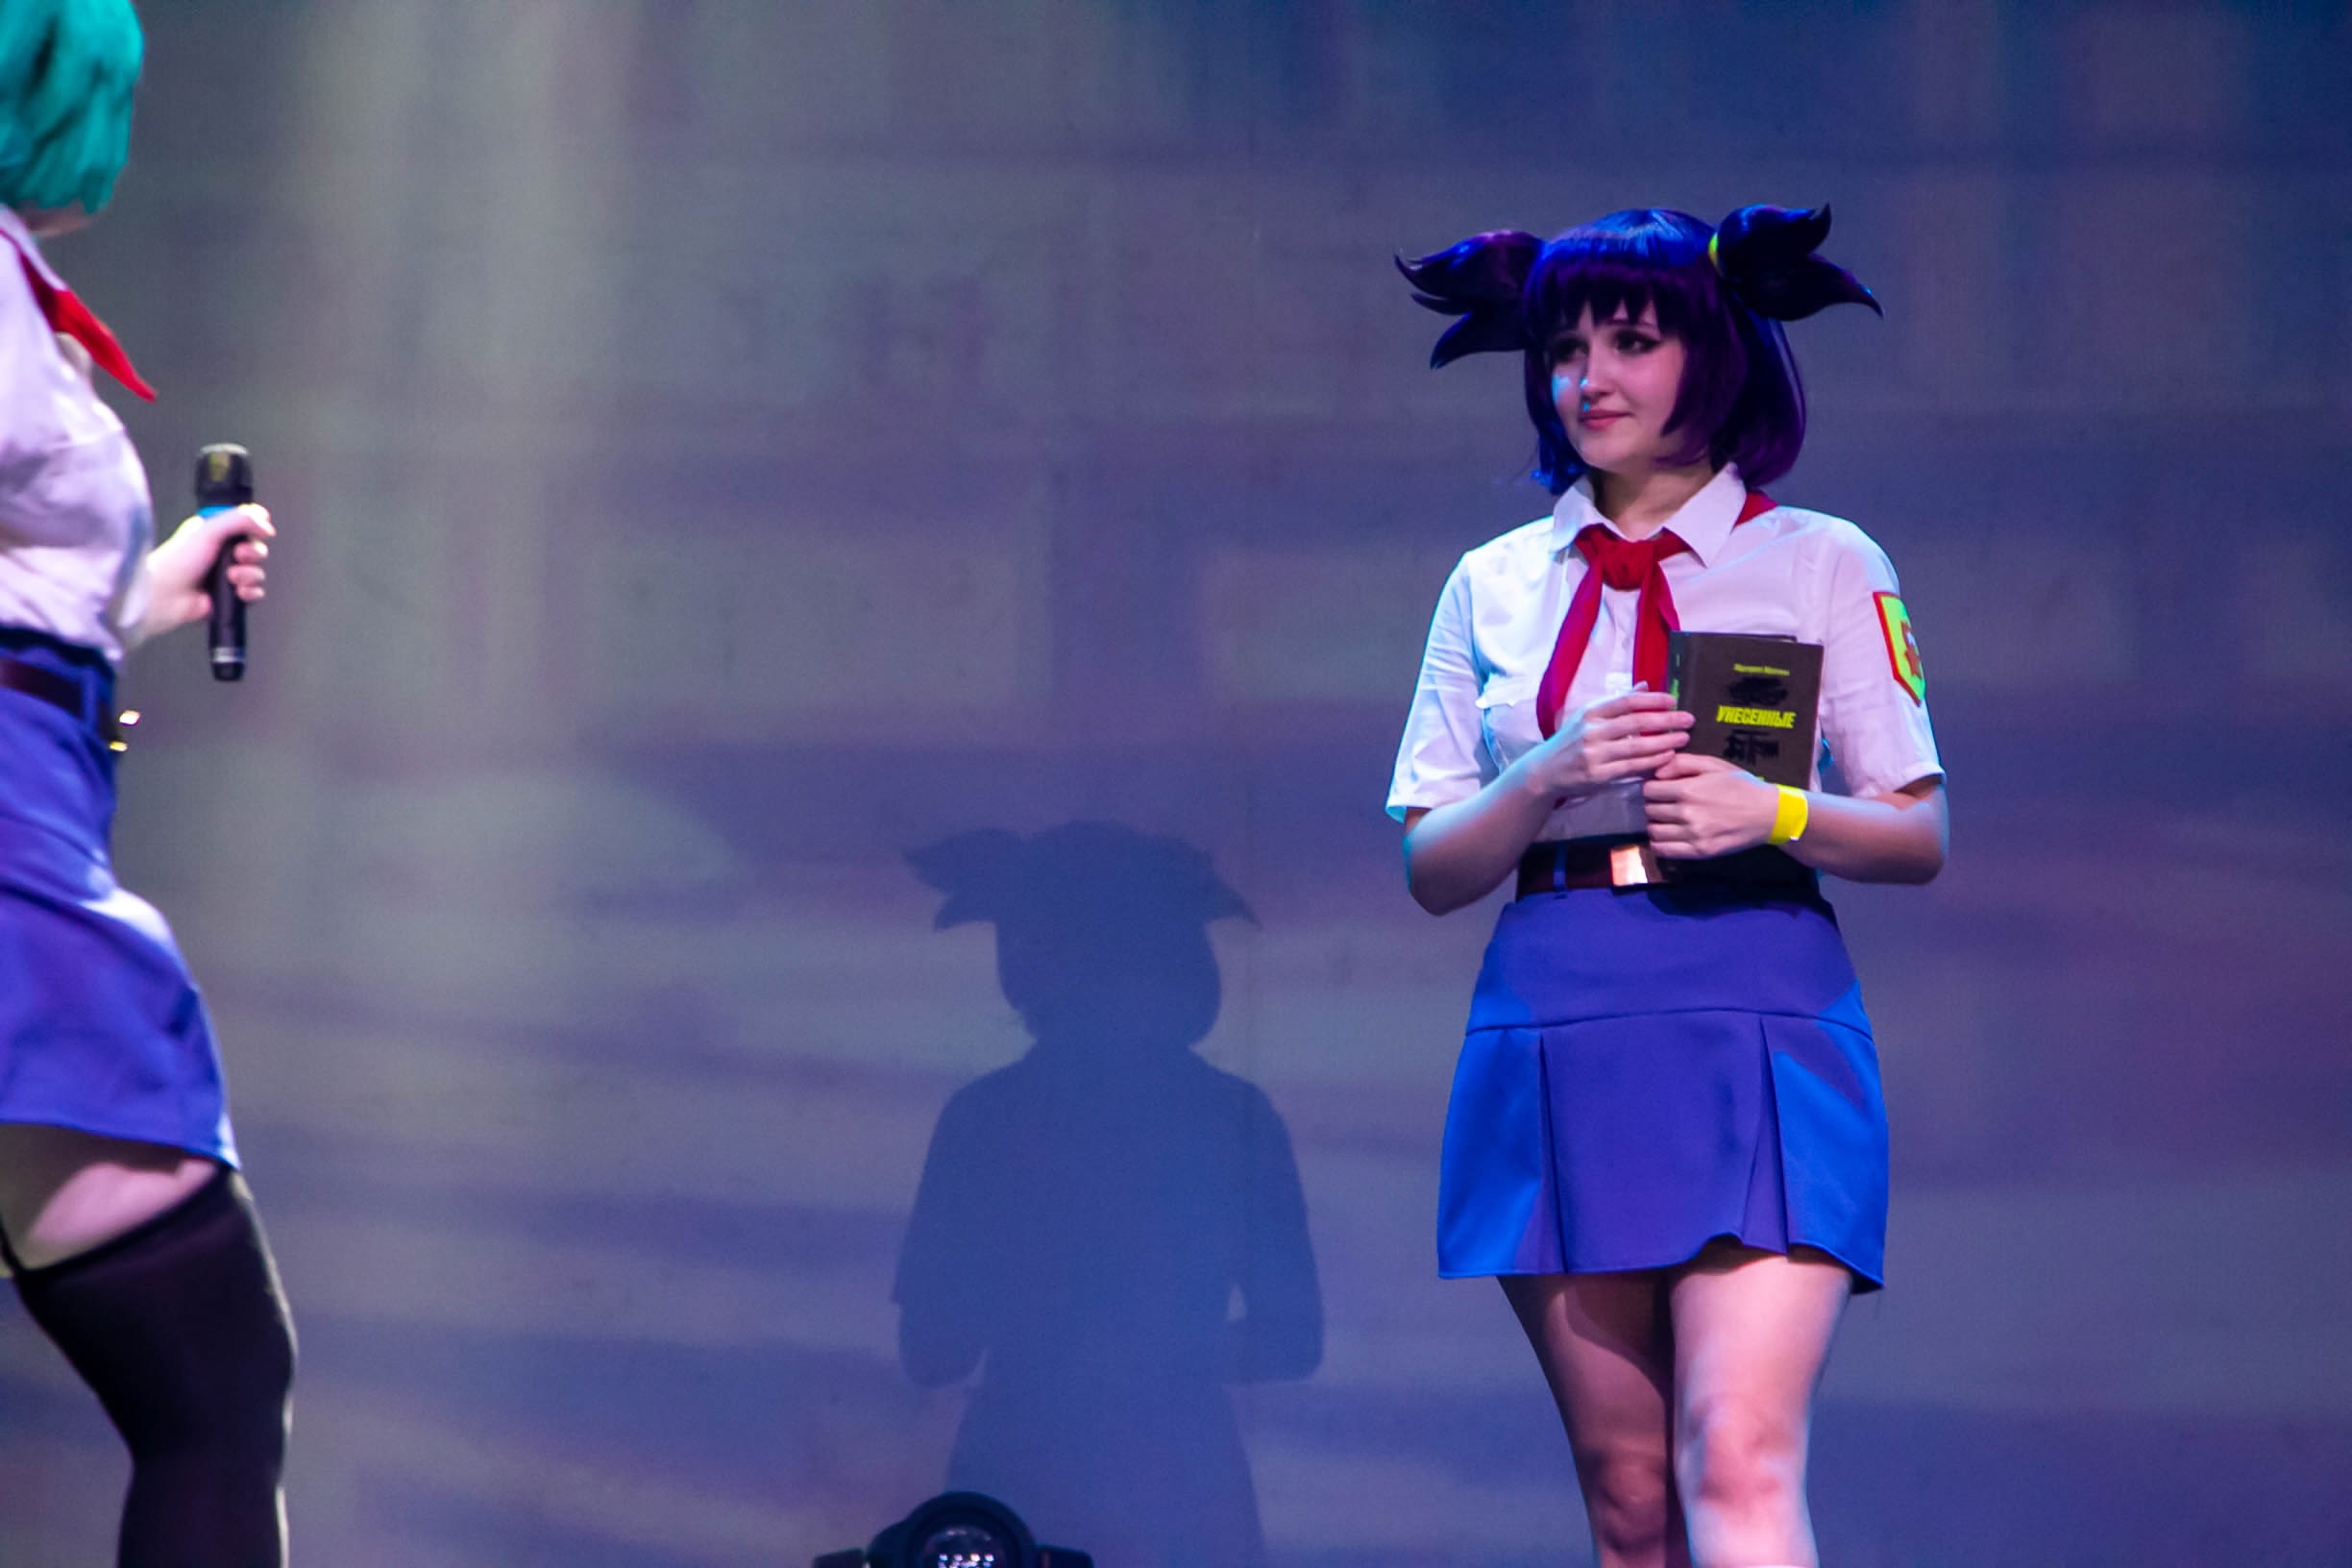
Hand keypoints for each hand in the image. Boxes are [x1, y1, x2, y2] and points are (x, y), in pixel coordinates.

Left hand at [137, 504, 273, 643]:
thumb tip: (266, 522)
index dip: (256, 528)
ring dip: (249, 575)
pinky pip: (254, 592)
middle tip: (238, 556)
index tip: (259, 531)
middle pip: (256, 549)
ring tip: (232, 578)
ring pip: (257, 572)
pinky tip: (238, 592)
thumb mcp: (209, 529)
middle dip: (253, 553)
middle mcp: (221, 552)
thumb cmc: (178, 560)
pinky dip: (251, 592)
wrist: (165, 595)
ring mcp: (226, 575)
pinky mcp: (229, 596)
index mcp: (215, 533)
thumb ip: (239, 519)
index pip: (246, 525)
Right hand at [1512, 688, 1692, 802]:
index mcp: (1590, 711)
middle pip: (1636, 722)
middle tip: (1689, 719)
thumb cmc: (1571, 740)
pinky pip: (1632, 767)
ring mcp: (1594, 754)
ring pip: (1638, 747)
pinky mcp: (1599, 775)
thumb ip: (1617, 701)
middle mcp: (1591, 731)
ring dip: (1665, 742)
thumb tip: (1645, 686)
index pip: (1626, 701)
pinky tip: (1668, 757)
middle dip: (1666, 720)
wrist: (1545, 771)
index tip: (1674, 701)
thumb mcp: (1588, 716)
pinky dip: (1653, 761)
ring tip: (1684, 738)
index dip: (1653, 700)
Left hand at [1643, 752, 1780, 858]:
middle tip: (1664, 804)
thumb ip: (1683, 763)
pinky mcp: (1700, 852)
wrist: (1769, 813)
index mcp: (1689, 790)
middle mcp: (1687, 813)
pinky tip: (1667, 836)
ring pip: (1654, 831)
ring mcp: (1693, 835)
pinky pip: (1664, 850)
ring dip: (1655, 824)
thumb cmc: (1741, 786)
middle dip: (1654, 805)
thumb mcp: (1714, 765)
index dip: (1652, 787)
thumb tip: (1656, 772)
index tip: (1659, 789)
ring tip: (1666, 820)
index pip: (1649, 790)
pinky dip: (1659, 844)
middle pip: (1650, 810)